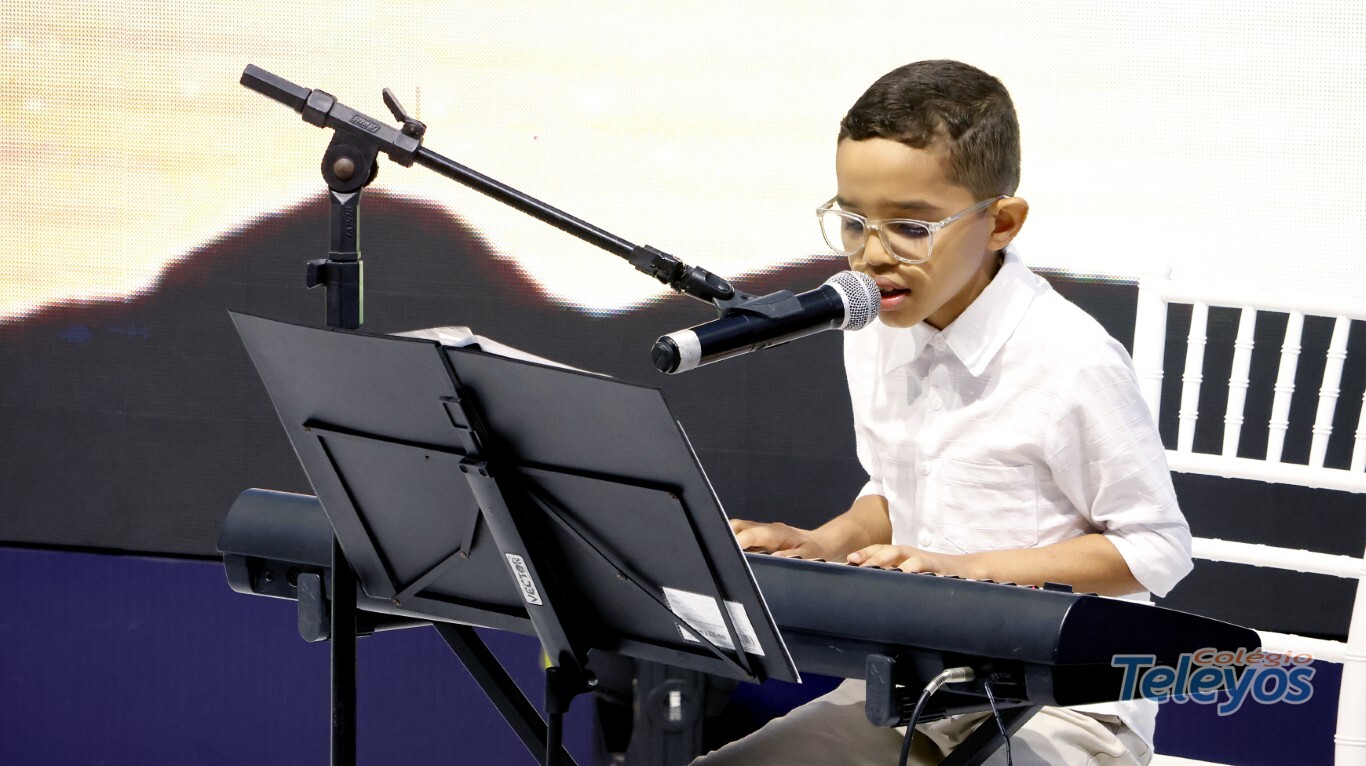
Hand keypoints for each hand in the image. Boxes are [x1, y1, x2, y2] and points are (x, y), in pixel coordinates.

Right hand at [729, 519, 831, 560]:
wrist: (820, 544)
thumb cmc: (815, 550)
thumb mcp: (809, 556)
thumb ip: (792, 558)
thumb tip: (775, 559)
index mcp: (777, 532)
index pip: (752, 533)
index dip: (740, 542)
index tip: (732, 552)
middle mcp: (765, 529)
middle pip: (737, 527)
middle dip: (726, 537)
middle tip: (720, 555)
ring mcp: (760, 532)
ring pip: (736, 531)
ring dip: (727, 541)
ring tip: (722, 558)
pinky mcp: (758, 539)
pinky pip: (741, 538)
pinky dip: (733, 546)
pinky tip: (731, 558)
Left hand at [847, 544, 974, 576]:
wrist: (966, 569)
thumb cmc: (932, 574)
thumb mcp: (910, 573)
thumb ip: (892, 577)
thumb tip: (868, 591)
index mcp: (901, 554)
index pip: (879, 549)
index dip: (864, 553)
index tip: (850, 560)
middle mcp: (910, 554)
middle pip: (889, 551)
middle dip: (873, 558)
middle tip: (859, 567)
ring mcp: (925, 559)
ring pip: (906, 558)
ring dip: (893, 563)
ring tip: (878, 572)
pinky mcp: (939, 568)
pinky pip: (926, 568)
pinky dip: (916, 572)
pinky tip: (907, 578)